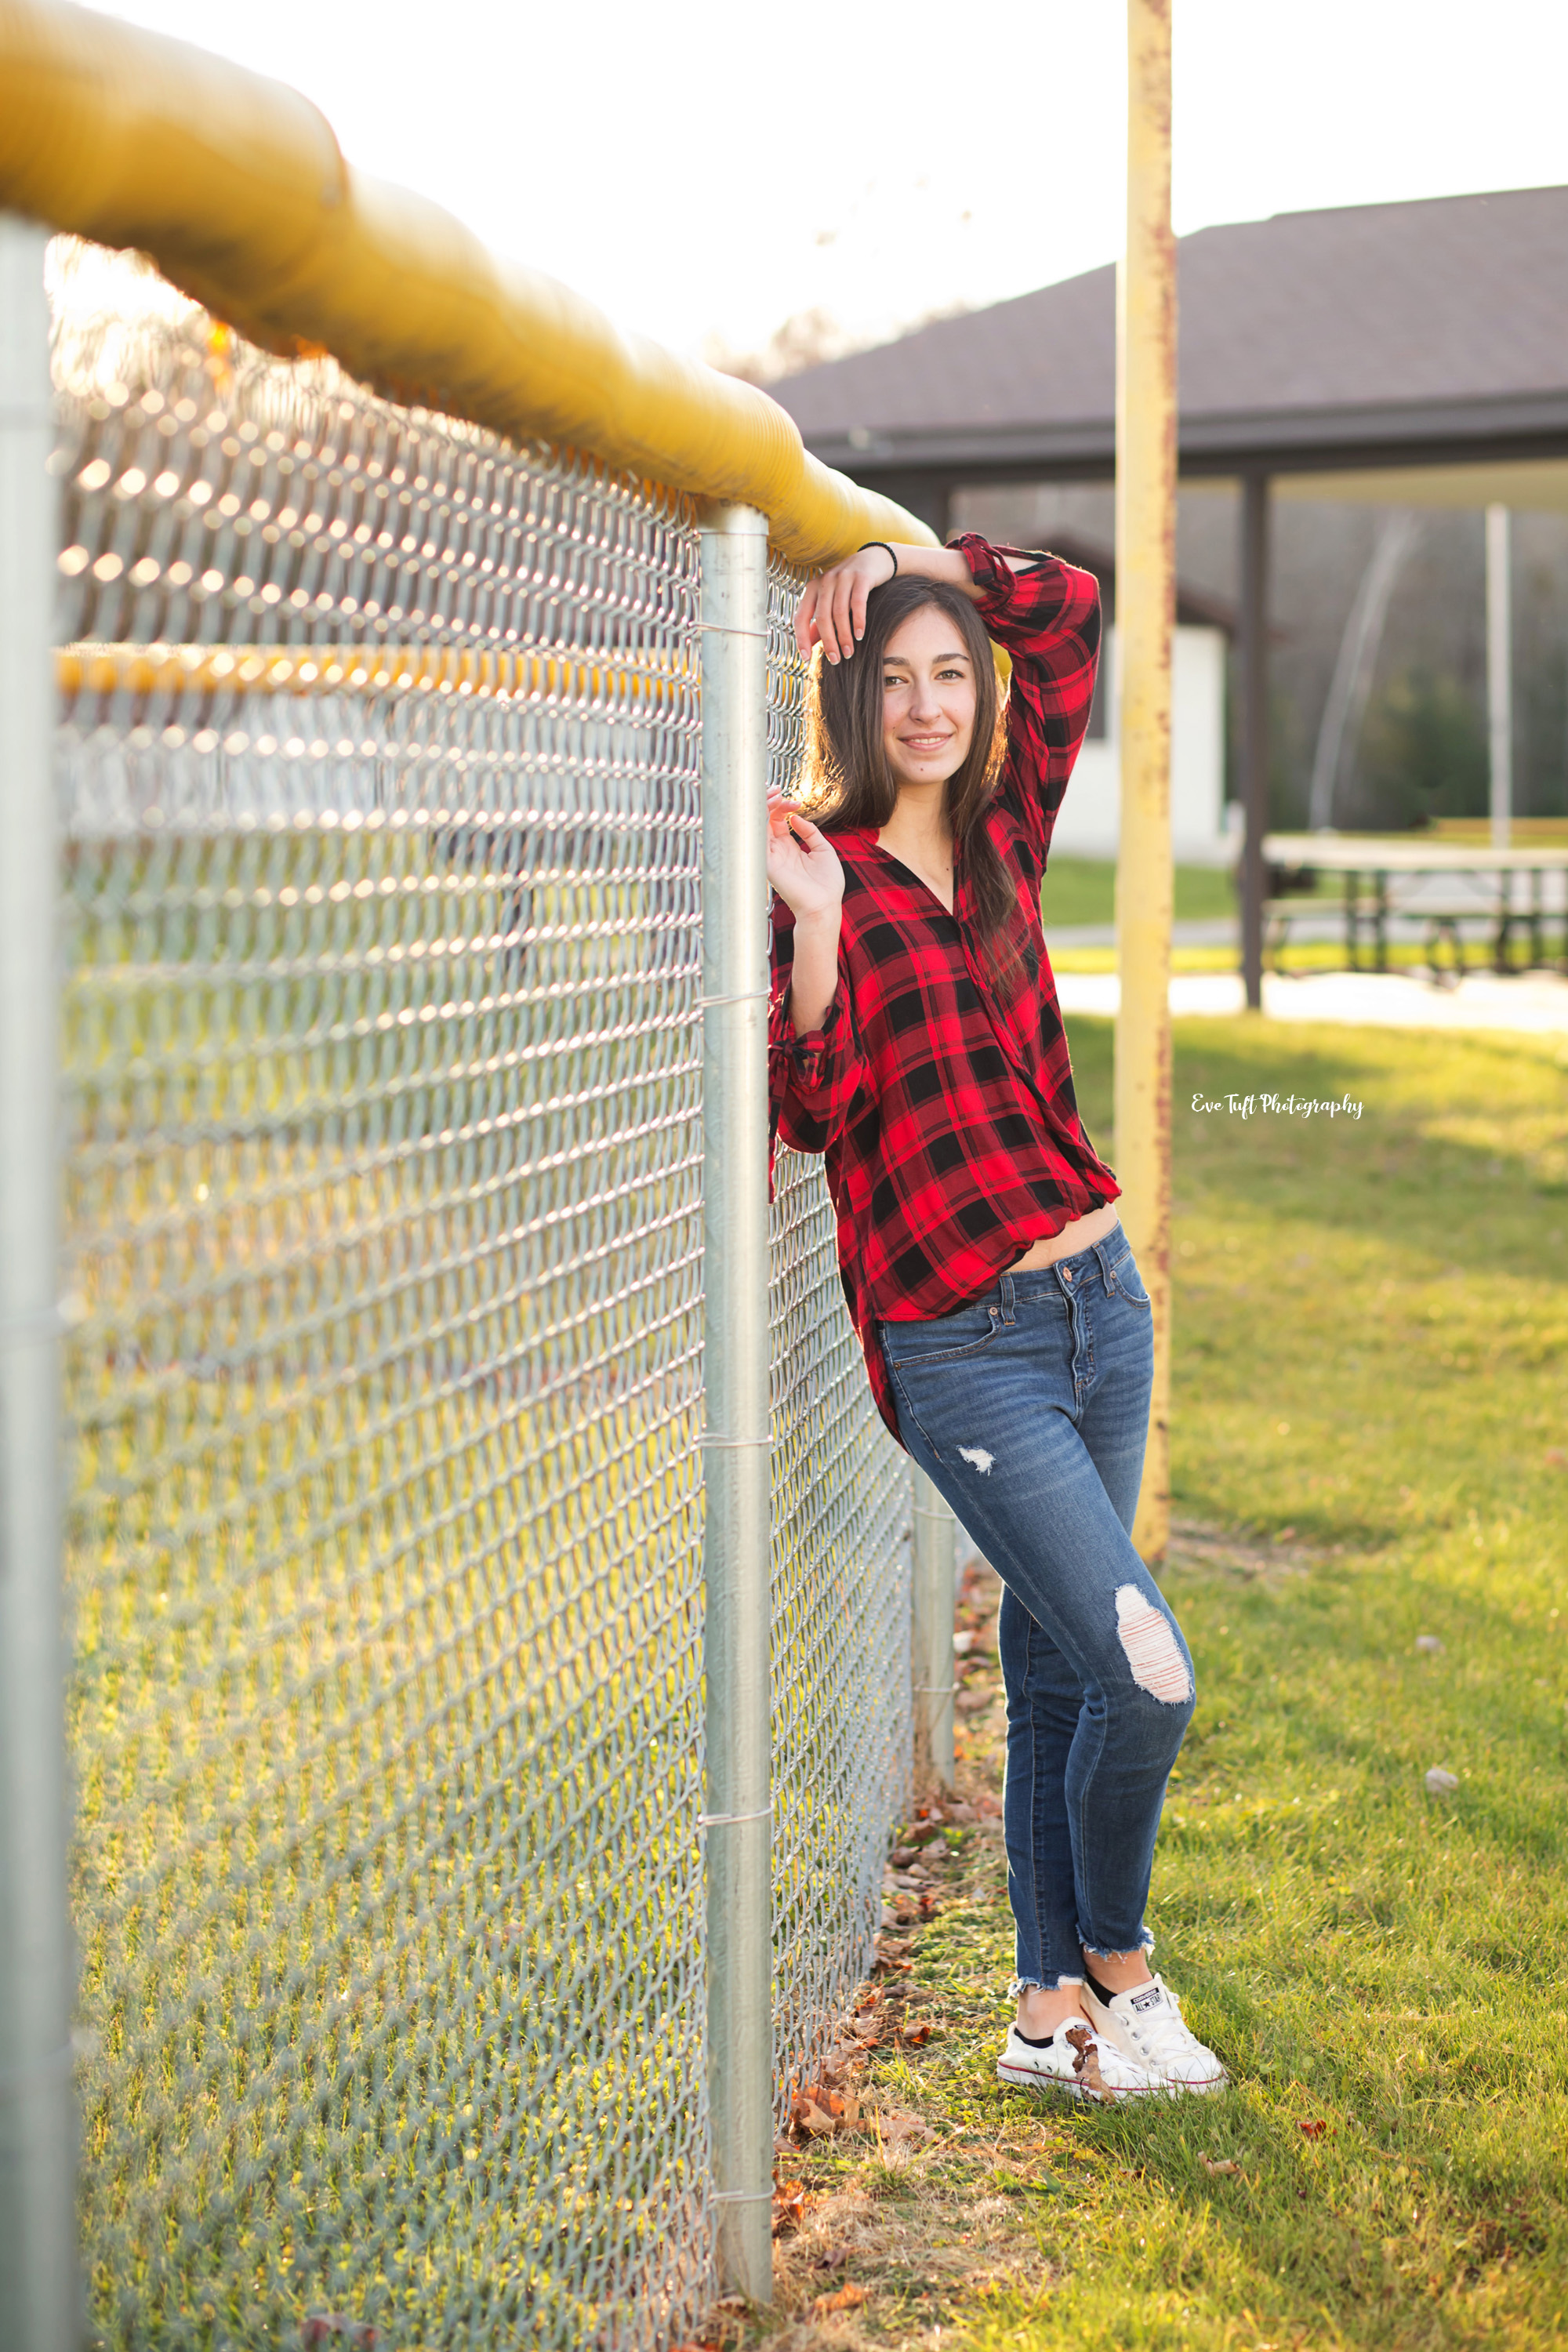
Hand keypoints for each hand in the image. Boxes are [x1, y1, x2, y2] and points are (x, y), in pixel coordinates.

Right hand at [766, 790, 843, 923]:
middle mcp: (776, 851)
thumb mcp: (823, 849)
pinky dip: (759, 822)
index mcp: (789, 848)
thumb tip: (796, 816)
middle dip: (770, 802)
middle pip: (764, 820)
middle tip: (779, 792)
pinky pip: (756, 839)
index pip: (776, 821)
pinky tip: (767, 809)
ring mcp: (770, 857)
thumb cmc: (827, 884)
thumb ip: (810, 832)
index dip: (782, 806)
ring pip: (757, 825)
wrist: (825, 906)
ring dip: (763, 807)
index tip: (796, 801)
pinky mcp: (767, 864)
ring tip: (775, 795)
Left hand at [794, 545, 897, 664]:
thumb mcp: (832, 601)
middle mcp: (826, 581)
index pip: (801, 617)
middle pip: (822, 617)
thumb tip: (808, 645)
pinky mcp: (861, 577)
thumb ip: (819, 622)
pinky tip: (860, 635)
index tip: (806, 658)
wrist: (875, 560)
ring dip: (844, 636)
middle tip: (836, 660)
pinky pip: (858, 603)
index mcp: (813, 588)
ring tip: (849, 653)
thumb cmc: (850, 585)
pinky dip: (858, 621)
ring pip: (839, 612)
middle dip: (829, 642)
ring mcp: (843, 577)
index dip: (801, 639)